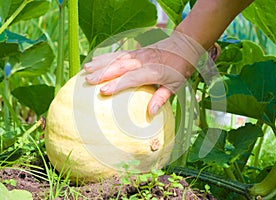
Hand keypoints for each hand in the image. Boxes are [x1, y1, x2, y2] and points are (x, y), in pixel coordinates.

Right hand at [84, 31, 218, 115]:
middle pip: (120, 66)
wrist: (184, 45)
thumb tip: (151, 113)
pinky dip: (106, 56)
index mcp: (154, 71)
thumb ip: (162, 98)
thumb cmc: (180, 68)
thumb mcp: (176, 85)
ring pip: (117, 57)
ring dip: (101, 63)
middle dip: (103, 73)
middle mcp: (143, 61)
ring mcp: (139, 54)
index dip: (117, 84)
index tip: (103, 91)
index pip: (132, 78)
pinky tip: (96, 59)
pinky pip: (119, 53)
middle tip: (88, 80)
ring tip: (86, 68)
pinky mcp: (136, 50)